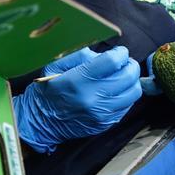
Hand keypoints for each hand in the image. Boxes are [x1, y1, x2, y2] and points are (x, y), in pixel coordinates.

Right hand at [12, 46, 141, 153]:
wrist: (42, 121)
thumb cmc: (49, 88)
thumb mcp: (56, 65)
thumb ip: (82, 55)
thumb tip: (106, 54)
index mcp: (79, 80)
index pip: (113, 62)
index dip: (120, 53)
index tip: (118, 52)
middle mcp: (92, 98)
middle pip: (128, 76)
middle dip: (130, 64)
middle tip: (123, 62)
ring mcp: (101, 113)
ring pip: (133, 92)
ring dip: (132, 80)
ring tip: (122, 76)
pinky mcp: (105, 123)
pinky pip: (128, 105)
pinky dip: (126, 95)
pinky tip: (116, 90)